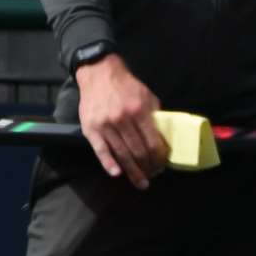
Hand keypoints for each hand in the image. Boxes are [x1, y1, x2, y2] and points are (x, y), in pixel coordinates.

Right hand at [75, 53, 165, 188]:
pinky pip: (101, 151)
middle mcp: (122, 119)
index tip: (163, 165)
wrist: (99, 73)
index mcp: (139, 110)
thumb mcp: (147, 96)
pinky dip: (109, 164)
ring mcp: (105, 126)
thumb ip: (155, 115)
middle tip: (153, 175)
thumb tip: (165, 137)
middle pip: (138, 152)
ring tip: (141, 182)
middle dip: (148, 167)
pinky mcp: (90, 129)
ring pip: (121, 155)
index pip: (153, 141)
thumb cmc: (126, 86)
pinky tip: (118, 174)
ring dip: (133, 171)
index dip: (160, 157)